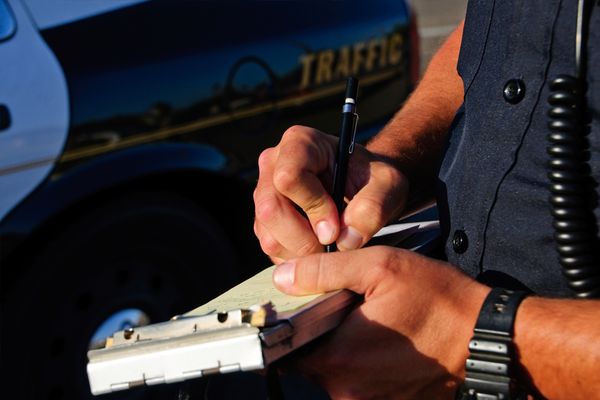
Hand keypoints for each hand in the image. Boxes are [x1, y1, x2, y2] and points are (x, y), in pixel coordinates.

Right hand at [254, 126, 407, 262]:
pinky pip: (271, 249)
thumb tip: (345, 239)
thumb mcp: (388, 186)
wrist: (365, 189)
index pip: (289, 177)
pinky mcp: (263, 221)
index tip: (337, 226)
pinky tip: (320, 251)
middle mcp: (273, 164)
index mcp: (300, 143)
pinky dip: (297, 260)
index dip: (313, 207)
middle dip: (305, 239)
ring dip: (302, 254)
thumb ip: (373, 207)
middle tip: (334, 246)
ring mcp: (264, 194)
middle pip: (271, 209)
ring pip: (269, 236)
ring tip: (331, 248)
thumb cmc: (373, 180)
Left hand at [272, 246, 489, 399]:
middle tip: (347, 307)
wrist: (489, 340)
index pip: (286, 349)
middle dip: (321, 333)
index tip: (300, 309)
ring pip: (337, 372)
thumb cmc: (441, 302)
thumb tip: (283, 277)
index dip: (288, 325)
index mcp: (339, 359)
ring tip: (373, 321)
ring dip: (346, 348)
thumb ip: (324, 271)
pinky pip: (362, 382)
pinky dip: (367, 361)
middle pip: (311, 360)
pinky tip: (389, 339)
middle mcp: (348, 390)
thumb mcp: (380, 268)